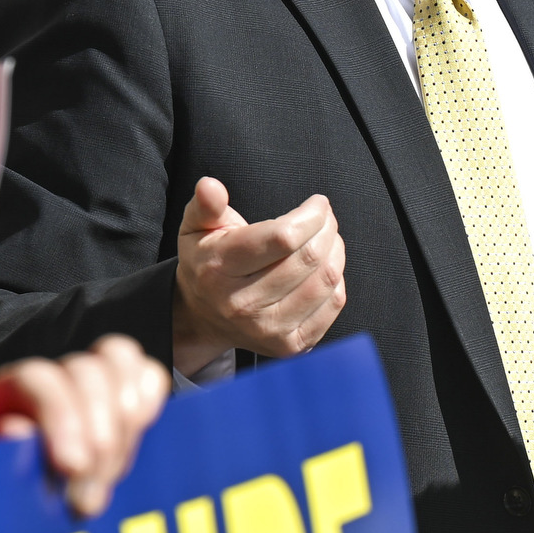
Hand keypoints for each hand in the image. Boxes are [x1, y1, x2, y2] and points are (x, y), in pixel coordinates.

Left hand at [0, 336, 168, 516]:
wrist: (2, 532)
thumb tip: (16, 431)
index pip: (36, 380)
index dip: (62, 417)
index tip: (74, 466)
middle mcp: (38, 382)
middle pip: (85, 372)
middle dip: (101, 437)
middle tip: (91, 499)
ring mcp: (78, 386)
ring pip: (117, 363)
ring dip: (126, 424)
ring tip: (110, 479)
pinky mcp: (115, 399)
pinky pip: (145, 375)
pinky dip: (148, 399)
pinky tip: (138, 438)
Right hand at [174, 176, 345, 362]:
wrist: (204, 316)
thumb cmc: (208, 263)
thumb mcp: (196, 228)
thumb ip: (206, 205)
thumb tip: (210, 186)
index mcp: (220, 269)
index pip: (283, 237)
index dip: (311, 215)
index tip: (318, 204)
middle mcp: (242, 304)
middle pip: (308, 257)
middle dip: (327, 228)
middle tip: (325, 218)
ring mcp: (268, 329)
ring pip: (325, 281)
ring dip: (336, 251)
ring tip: (328, 238)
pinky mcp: (290, 346)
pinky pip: (332, 305)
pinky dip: (336, 280)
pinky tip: (324, 267)